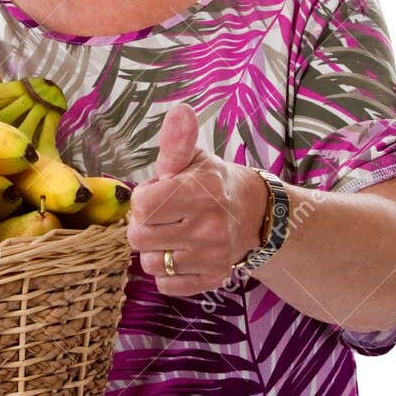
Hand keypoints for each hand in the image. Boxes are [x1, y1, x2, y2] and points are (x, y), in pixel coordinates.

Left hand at [125, 103, 267, 295]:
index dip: (144, 198)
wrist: (256, 214)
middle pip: (138, 237)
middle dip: (145, 224)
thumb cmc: (213, 183)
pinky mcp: (212, 279)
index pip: (141, 205)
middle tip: (164, 215)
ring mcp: (211, 256)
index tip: (160, 192)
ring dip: (155, 249)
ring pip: (150, 263)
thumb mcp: (195, 159)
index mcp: (200, 192)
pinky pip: (166, 284)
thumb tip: (180, 111)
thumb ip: (178, 141)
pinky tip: (182, 253)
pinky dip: (168, 271)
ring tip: (173, 234)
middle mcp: (208, 227)